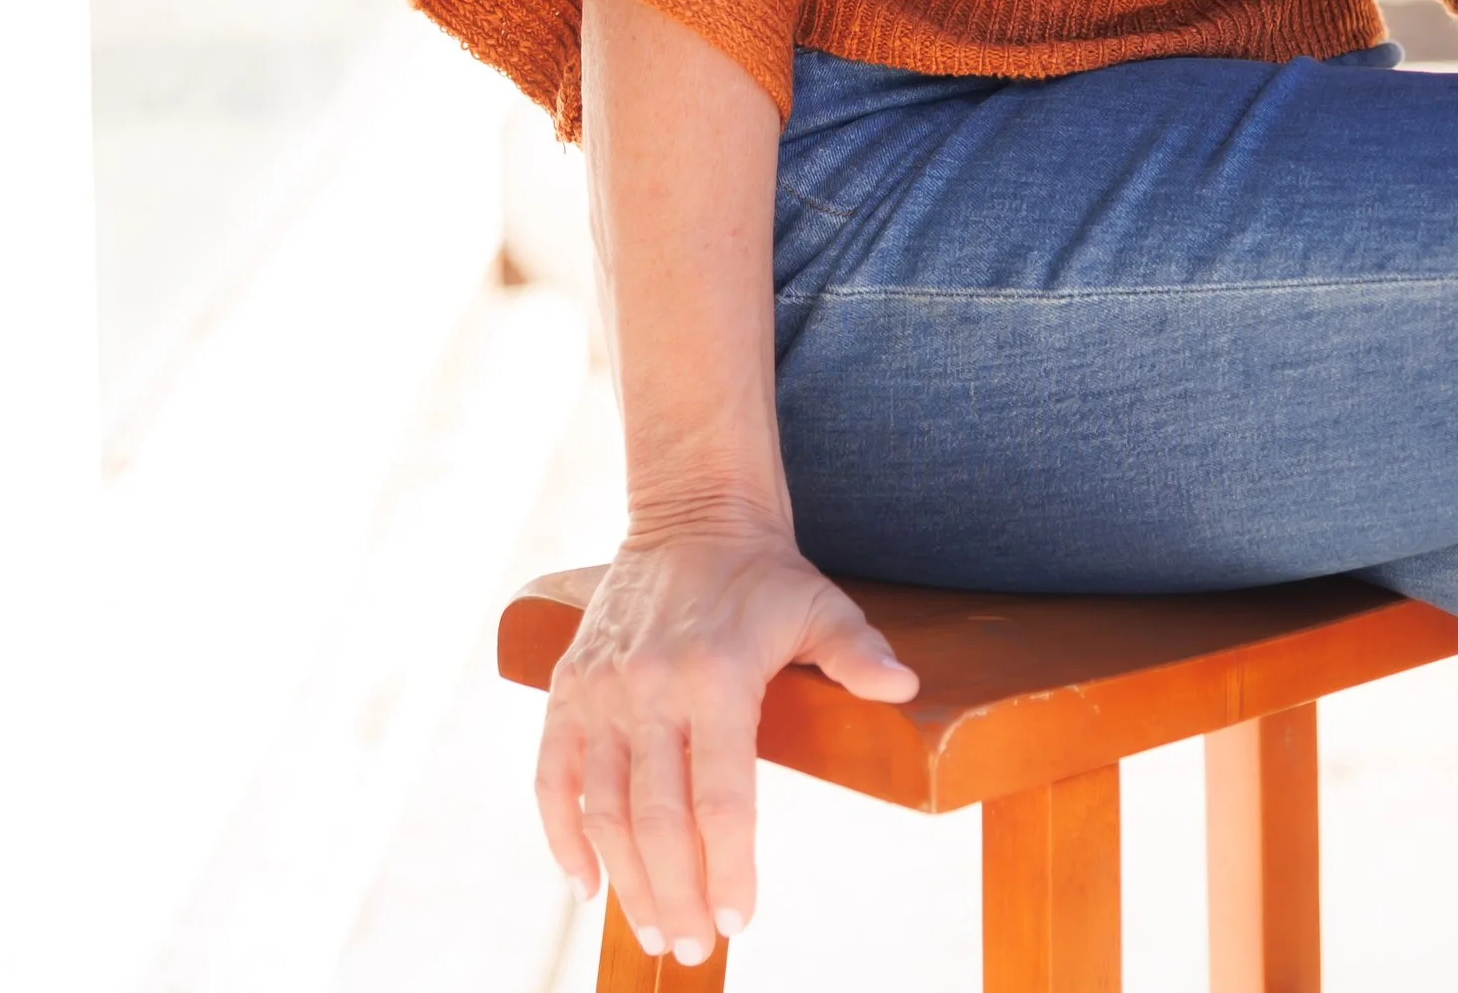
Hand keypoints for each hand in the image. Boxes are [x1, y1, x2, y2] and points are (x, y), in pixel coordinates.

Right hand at [537, 521, 918, 962]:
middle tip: (691, 949)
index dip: (728, 867)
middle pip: (658, 820)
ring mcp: (602, 689)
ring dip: (626, 881)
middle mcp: (651, 687)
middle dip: (676, 896)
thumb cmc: (763, 572)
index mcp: (717, 676)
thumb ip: (857, 652)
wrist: (688, 509)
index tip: (739, 919)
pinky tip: (585, 884)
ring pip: (604, 809)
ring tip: (652, 932)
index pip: (721, 799)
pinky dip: (562, 835)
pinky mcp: (569, 685)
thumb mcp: (819, 604)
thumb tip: (905, 687)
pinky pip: (551, 776)